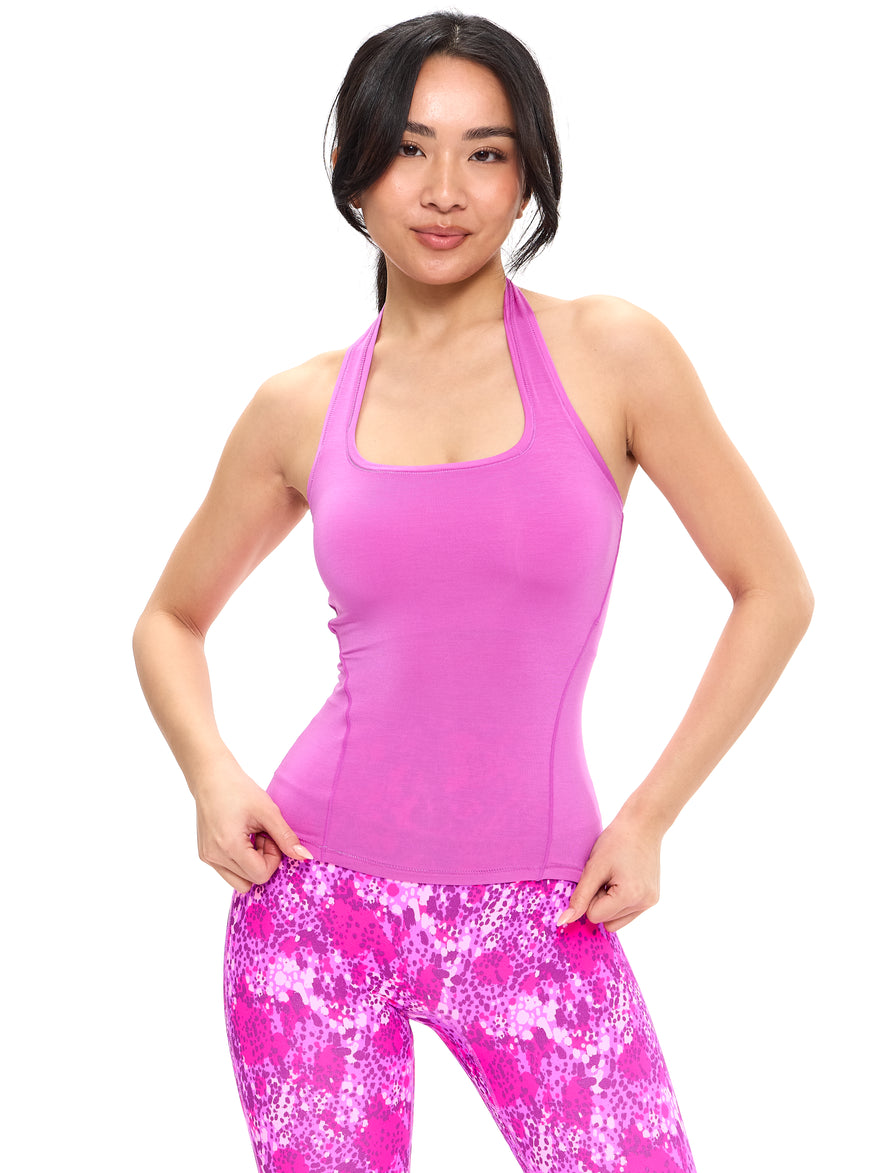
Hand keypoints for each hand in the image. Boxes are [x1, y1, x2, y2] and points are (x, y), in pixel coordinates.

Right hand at [191, 762, 311, 892]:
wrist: (211, 777)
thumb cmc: (239, 789)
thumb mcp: (268, 811)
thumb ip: (286, 837)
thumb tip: (305, 856)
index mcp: (229, 847)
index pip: (261, 875)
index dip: (273, 858)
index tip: (270, 836)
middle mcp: (214, 857)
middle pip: (251, 880)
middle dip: (263, 861)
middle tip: (262, 835)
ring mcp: (207, 858)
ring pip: (239, 881)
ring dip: (251, 864)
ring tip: (251, 838)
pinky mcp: (205, 855)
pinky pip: (228, 872)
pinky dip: (240, 861)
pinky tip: (241, 838)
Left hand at [556, 813, 662, 932]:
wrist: (642, 824)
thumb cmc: (616, 841)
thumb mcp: (594, 867)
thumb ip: (579, 897)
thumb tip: (563, 922)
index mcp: (630, 896)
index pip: (595, 916)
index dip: (590, 897)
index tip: (597, 876)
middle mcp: (644, 904)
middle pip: (606, 920)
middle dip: (600, 901)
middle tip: (605, 876)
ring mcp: (650, 903)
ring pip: (616, 921)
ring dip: (609, 903)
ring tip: (614, 878)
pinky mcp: (652, 899)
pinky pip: (628, 914)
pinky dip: (619, 902)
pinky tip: (622, 880)